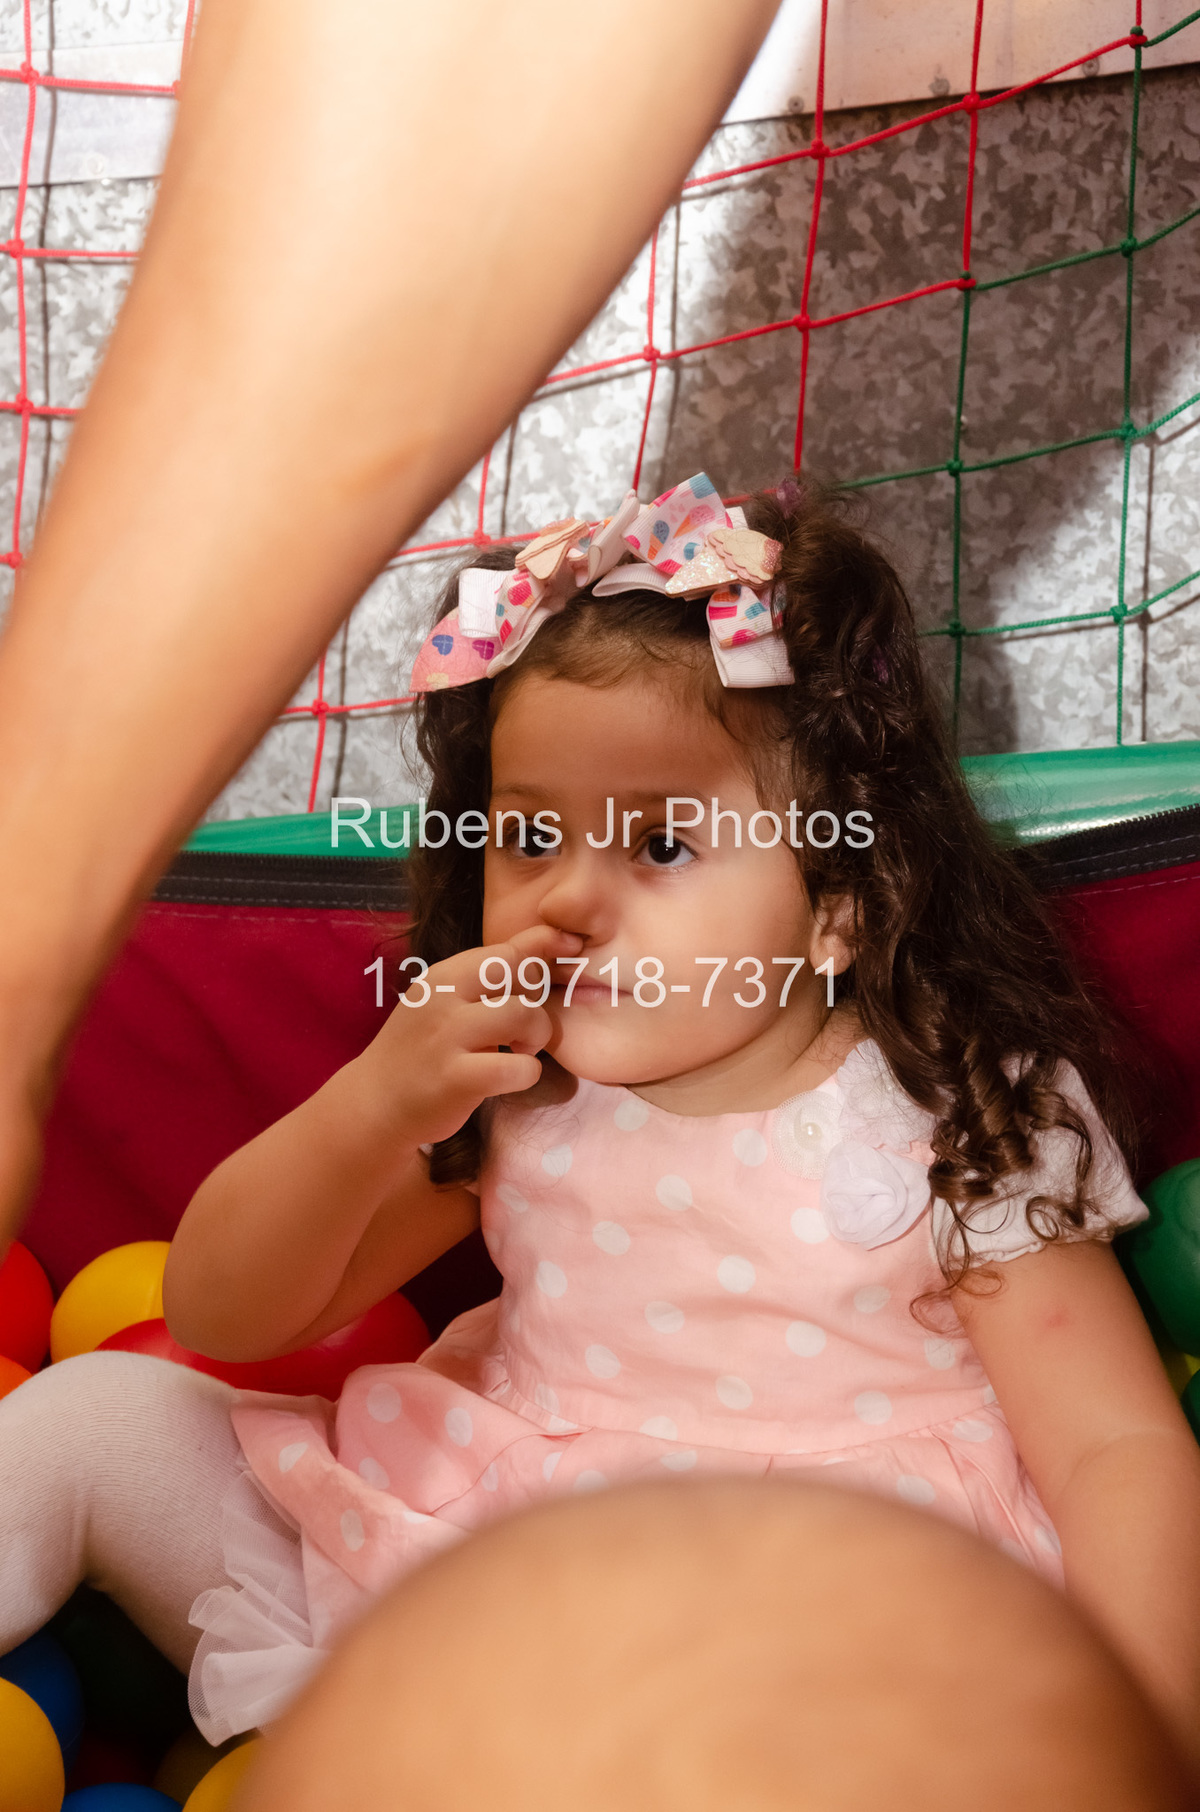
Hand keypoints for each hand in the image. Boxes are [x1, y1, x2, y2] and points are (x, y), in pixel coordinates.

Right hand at [355, 925, 582, 1150]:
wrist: (373, 1106)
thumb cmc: (420, 1054)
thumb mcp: (442, 1006)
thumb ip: (481, 983)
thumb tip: (543, 952)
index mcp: (441, 977)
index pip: (504, 948)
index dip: (544, 944)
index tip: (572, 945)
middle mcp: (442, 999)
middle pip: (516, 970)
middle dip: (536, 996)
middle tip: (525, 1027)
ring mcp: (447, 1038)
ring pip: (524, 1014)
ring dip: (536, 1036)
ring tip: (519, 1051)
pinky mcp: (456, 1079)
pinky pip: (519, 1068)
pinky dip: (527, 1074)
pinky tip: (510, 1078)